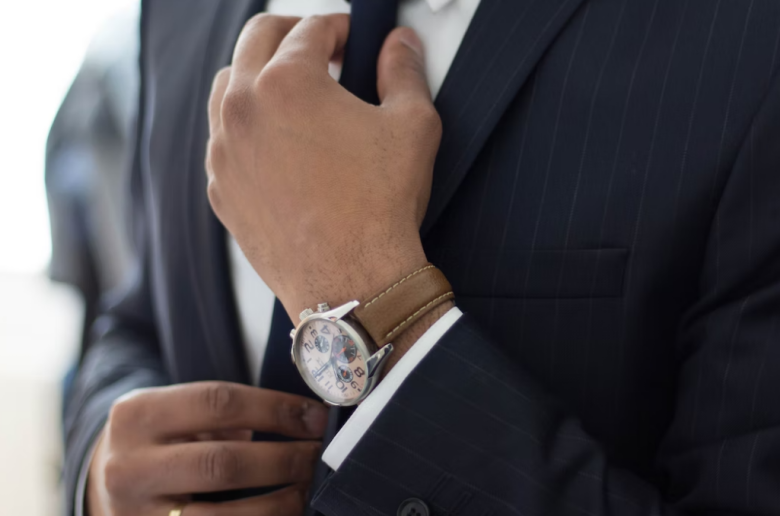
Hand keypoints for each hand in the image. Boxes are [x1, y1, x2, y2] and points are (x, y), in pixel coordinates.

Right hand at [86, 382, 327, 515]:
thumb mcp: (174, 411)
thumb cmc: (158, 440)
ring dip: (279, 502)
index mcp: (137, 415)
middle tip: (320, 454)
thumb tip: (302, 420)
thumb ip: (224, 412)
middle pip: (223, 463)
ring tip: (309, 487)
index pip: (218, 403)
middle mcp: (129, 467)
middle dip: (284, 459)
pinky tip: (285, 514)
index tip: (315, 417)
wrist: (103, 486)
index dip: (276, 409)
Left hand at [205, 14, 441, 323]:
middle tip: (321, 50)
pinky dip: (245, 127)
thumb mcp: (412, 125)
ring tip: (293, 93)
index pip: (310, 28)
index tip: (352, 37)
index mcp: (287, 82)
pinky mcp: (220, 189)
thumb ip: (404, 71)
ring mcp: (224, 152)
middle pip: (256, 39)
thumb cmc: (380, 207)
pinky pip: (222, 140)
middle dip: (292, 34)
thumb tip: (400, 45)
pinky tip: (277, 143)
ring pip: (228, 86)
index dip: (340, 26)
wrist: (352, 281)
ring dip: (259, 75)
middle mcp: (243, 110)